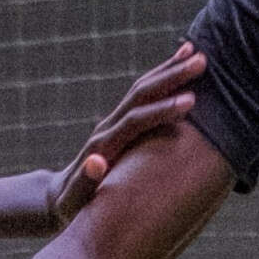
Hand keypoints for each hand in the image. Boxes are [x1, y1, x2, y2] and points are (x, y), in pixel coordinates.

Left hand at [50, 44, 208, 227]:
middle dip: (171, 76)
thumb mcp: (74, 201)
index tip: (191, 101)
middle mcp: (108, 127)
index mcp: (104, 145)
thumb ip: (85, 183)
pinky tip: (178, 68)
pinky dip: (162, 79)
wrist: (58, 196)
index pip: (136, 121)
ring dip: (168, 69)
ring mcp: (114, 123)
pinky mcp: (120, 124)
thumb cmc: (70, 206)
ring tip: (194, 51)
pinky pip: (144, 97)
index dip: (162, 110)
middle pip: (141, 94)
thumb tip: (96, 161)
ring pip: (143, 89)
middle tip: (200, 61)